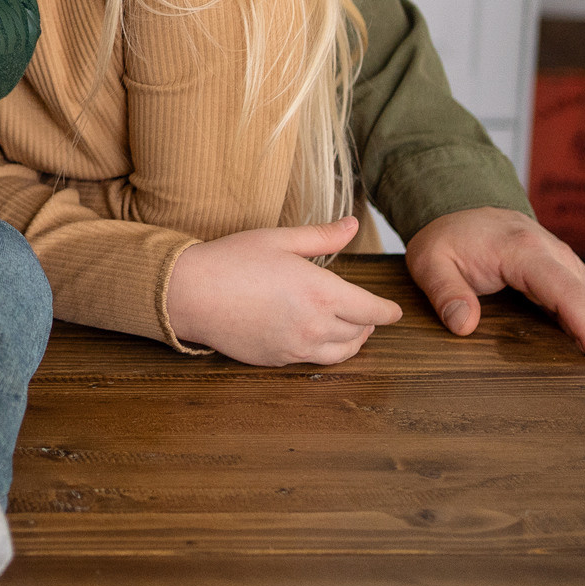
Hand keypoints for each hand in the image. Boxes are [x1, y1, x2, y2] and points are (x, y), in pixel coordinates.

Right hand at [161, 216, 403, 365]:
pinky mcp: (277, 359)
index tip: (394, 311)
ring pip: (339, 353)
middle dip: (369, 324)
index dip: (387, 311)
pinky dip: (323, 350)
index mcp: (322, 293)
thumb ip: (322, 236)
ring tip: (350, 331)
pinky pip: (312, 360)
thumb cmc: (233, 259)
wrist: (191, 293)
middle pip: (359, 334)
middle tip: (369, 316)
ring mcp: (295, 347)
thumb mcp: (280, 239)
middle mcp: (314, 325)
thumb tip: (353, 225)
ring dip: (351, 342)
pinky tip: (315, 337)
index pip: (371, 311)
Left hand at [406, 205, 584, 378]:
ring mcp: (557, 259)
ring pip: (583, 299)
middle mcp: (550, 252)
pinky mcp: (556, 268)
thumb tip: (464, 325)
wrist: (455, 206)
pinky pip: (575, 297)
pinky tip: (578, 350)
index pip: (566, 293)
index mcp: (523, 250)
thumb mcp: (430, 261)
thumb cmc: (446, 236)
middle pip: (584, 299)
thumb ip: (445, 292)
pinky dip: (580, 322)